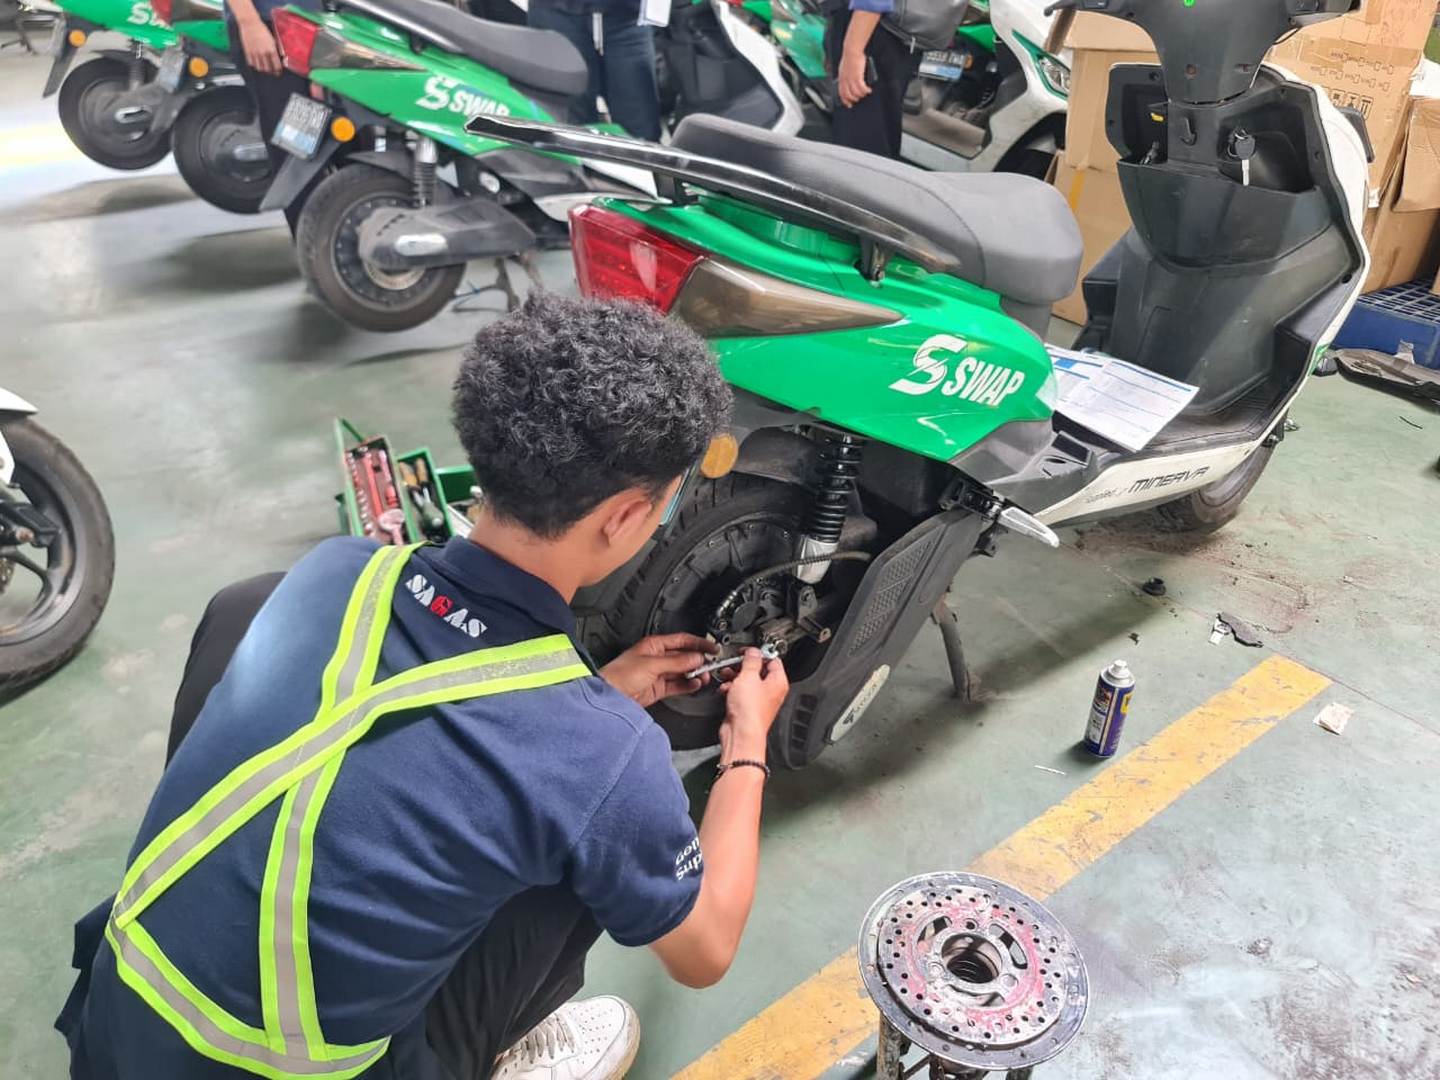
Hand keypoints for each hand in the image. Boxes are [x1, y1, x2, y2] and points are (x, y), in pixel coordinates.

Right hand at [239, 18, 282, 76]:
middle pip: (268, 69)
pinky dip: (254, 65)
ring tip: (265, 68)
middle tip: (272, 72)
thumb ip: (278, 49)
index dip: (278, 70)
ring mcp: (255, 53)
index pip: (276, 65)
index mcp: (271, 49)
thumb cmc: (262, 29)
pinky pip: (251, 63)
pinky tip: (256, 63)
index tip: (278, 72)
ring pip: (259, 68)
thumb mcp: (273, 39)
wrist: (250, 23)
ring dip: (263, 69)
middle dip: (271, 72)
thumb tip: (283, 56)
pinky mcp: (247, 52)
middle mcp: (263, 53)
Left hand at [602, 633, 717, 707]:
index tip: (712, 648)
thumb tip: (695, 658)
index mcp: (654, 645)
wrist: (609, 696)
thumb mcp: (652, 664)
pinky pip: (678, 685)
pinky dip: (688, 685)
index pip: (682, 640)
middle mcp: (657, 658)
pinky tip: (695, 685)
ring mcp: (658, 674)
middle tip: (710, 664)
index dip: (698, 643)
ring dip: (695, 674)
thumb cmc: (620, 674)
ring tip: (704, 676)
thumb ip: (676, 662)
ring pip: (682, 672)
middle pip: (684, 656)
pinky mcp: (658, 688)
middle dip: (698, 660)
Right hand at [717, 648, 787, 759]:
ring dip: (735, 677)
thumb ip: (751, 660)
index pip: (773, 660)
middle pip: (759, 670)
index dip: (759, 653)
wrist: (741, 733)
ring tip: (727, 676)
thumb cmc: (750, 710)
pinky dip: (732, 689)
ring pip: (748, 682)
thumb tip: (753, 652)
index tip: (747, 651)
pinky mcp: (748, 708)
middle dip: (743, 666)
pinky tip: (726, 690)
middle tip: (734, 663)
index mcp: (778, 682)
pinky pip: (740, 693)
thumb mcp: (748, 676)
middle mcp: (771, 692)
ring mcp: (759, 701)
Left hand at [837, 49, 871, 107]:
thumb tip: (848, 81)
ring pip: (855, 93)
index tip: (848, 104)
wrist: (852, 51)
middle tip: (858, 99)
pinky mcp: (857, 77)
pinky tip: (869, 90)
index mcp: (841, 78)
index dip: (845, 100)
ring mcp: (851, 79)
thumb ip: (845, 75)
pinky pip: (861, 89)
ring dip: (860, 95)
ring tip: (864, 93)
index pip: (841, 93)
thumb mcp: (844, 68)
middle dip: (853, 99)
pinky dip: (865, 91)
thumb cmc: (849, 57)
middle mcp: (845, 80)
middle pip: (848, 95)